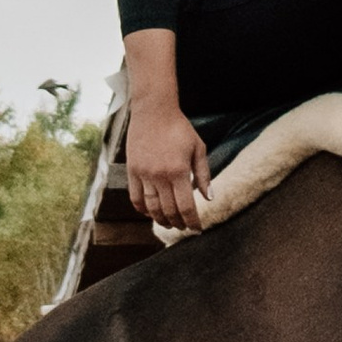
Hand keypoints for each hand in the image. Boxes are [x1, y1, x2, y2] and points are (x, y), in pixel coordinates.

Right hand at [125, 94, 209, 232]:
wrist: (154, 111)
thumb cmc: (179, 128)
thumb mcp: (198, 148)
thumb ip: (203, 174)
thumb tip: (209, 198)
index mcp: (178, 171)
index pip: (186, 206)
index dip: (193, 222)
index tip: (197, 230)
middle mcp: (159, 176)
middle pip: (169, 210)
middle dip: (178, 223)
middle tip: (184, 228)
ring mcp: (143, 174)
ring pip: (151, 208)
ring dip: (161, 220)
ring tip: (169, 223)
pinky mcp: (132, 171)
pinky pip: (135, 197)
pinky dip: (142, 210)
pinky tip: (150, 213)